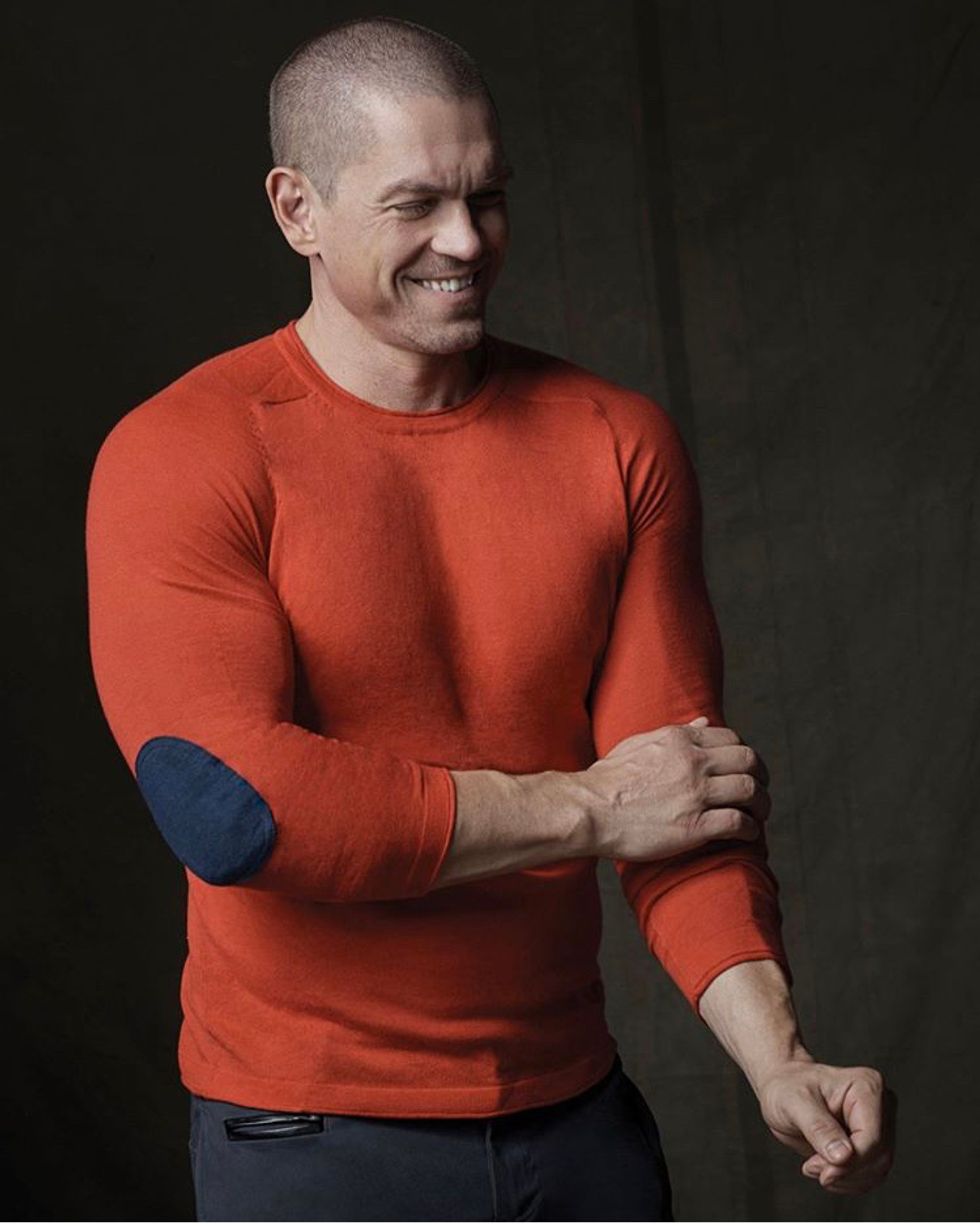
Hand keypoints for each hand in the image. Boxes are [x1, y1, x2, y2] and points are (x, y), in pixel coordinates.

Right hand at [582, 715, 771, 860]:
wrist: (589, 810)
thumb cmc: (609, 779)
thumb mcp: (641, 743)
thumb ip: (677, 733)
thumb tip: (704, 723)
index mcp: (680, 740)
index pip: (732, 739)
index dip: (746, 755)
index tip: (746, 770)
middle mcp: (693, 762)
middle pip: (749, 762)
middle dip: (762, 777)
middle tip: (760, 792)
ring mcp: (695, 793)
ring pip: (751, 791)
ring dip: (762, 805)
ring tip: (759, 816)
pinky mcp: (694, 826)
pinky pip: (738, 823)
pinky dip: (750, 829)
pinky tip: (747, 834)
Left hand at [755, 1057, 896, 1193]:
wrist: (779, 1087)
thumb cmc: (786, 1086)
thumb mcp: (795, 1102)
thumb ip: (819, 1128)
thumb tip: (844, 1156)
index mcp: (866, 1086)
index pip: (872, 1138)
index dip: (849, 1162)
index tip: (822, 1172)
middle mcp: (879, 1104)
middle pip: (878, 1156)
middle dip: (845, 1171)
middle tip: (812, 1167)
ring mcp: (878, 1125)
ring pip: (877, 1170)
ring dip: (845, 1179)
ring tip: (815, 1166)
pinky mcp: (871, 1143)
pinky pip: (871, 1175)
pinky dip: (847, 1181)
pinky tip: (825, 1169)